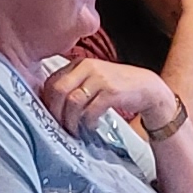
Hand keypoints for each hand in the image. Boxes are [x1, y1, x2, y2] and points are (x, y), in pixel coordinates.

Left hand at [42, 56, 178, 141]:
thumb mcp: (93, 78)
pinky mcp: (111, 91)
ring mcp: (99, 78)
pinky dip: (88, 122)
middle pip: (59, 90)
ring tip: (74, 129)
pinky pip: (91, 110)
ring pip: (73, 101)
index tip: (50, 115)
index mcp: (79, 63)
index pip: (52, 81)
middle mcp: (87, 67)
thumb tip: (51, 104)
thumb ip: (74, 84)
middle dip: (56, 112)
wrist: (146, 88)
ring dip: (71, 120)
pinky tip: (91, 126)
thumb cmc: (116, 86)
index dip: (47, 101)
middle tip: (59, 126)